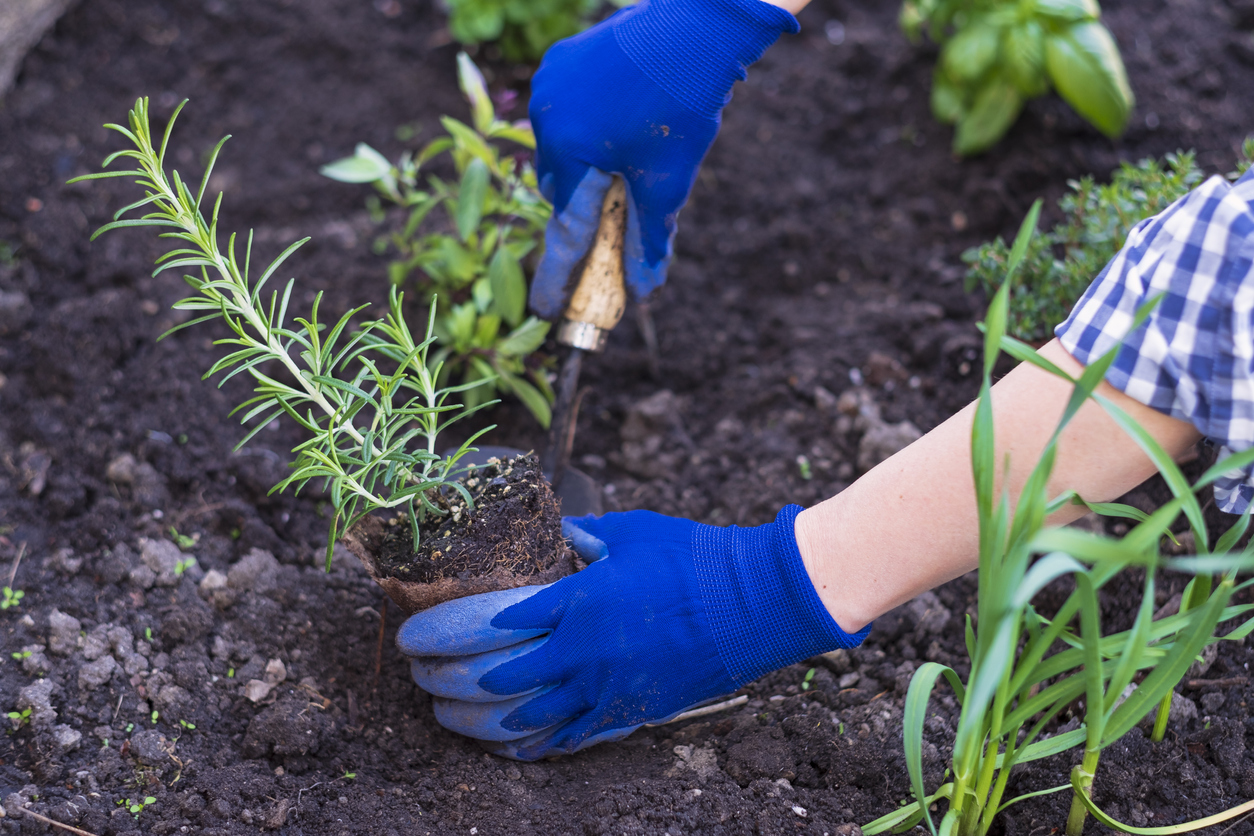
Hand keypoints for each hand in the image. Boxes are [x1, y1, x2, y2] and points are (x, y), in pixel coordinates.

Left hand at [396, 506, 867, 759]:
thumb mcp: (632, 532)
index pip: (488, 624)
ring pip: (521, 720)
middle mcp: (581, 654)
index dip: (440, 632)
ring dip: (474, 721)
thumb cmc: (693, 559)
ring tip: (444, 715)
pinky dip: (527, 745)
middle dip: (444, 681)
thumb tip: (559, 533)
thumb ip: (584, 537)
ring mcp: (604, 690)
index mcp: (575, 602)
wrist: (754, 604)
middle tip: (418, 677)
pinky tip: (503, 745)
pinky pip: (565, 740)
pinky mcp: (627, 713)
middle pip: (492, 679)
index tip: (410, 635)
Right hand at [526, 0, 798, 318]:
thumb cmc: (684, 106)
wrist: (697, 27)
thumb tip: (642, 288)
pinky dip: (584, 129)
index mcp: (570, 152)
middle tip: (606, 223)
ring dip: (582, 167)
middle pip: (559, 190)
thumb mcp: (668, 182)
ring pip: (558, 150)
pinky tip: (617, 122)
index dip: (556, 276)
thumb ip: (649, 236)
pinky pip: (562, 113)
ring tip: (622, 158)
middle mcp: (548, 119)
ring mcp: (550, 87)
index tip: (545, 310)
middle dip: (581, 211)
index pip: (564, 231)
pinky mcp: (560, 63)